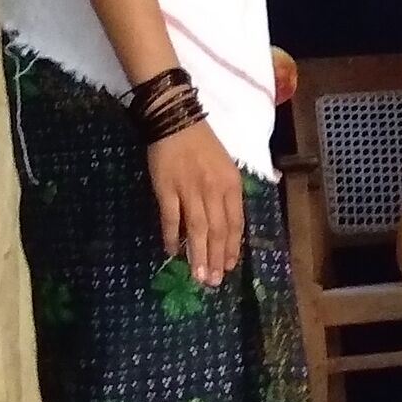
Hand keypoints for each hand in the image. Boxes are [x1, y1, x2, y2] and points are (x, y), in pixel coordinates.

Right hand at [148, 121, 244, 283]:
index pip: (235, 222)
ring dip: (198, 254)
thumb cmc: (201, 144)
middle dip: (216, 258)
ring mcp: (189, 189)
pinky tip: (172, 252)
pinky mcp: (166, 188)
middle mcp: (213, 189)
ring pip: (197, 228)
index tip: (229, 266)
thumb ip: (225, 194)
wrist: (175, 119)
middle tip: (213, 281)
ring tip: (198, 275)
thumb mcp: (224, 166)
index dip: (232, 247)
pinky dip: (171, 236)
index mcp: (231, 184)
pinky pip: (170, 218)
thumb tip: (223, 225)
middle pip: (217, 230)